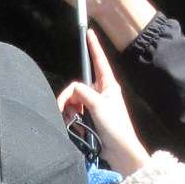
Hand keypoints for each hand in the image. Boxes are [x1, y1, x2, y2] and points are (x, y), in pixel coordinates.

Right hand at [57, 31, 149, 176]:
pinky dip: (73, 120)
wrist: (120, 150)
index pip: (99, 61)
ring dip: (71, 111)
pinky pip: (75, 113)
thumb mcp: (98, 105)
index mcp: (108, 85)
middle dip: (69, 97)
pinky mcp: (90, 117)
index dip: (94, 46)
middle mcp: (101, 92)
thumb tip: (73, 89)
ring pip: (74, 100)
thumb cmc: (115, 126)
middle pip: (78, 85)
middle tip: (64, 109)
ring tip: (76, 123)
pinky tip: (77, 129)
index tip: (90, 32)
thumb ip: (83, 92)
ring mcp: (95, 105)